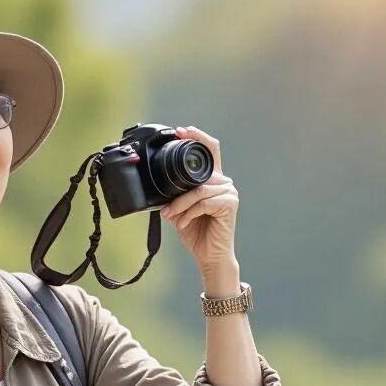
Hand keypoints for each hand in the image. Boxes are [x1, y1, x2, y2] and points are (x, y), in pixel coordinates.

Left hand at [159, 126, 238, 275]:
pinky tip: (183, 223)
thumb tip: (155, 184)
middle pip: (197, 177)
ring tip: (172, 217)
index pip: (210, 150)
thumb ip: (174, 193)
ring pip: (197, 191)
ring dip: (180, 206)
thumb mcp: (179, 209)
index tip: (181, 130)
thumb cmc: (196, 232)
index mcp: (213, 180)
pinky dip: (189, 214)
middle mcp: (224, 182)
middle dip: (178, 195)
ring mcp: (229, 192)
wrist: (209, 255)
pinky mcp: (229, 204)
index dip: (198, 136)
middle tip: (167, 209)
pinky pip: (203, 203)